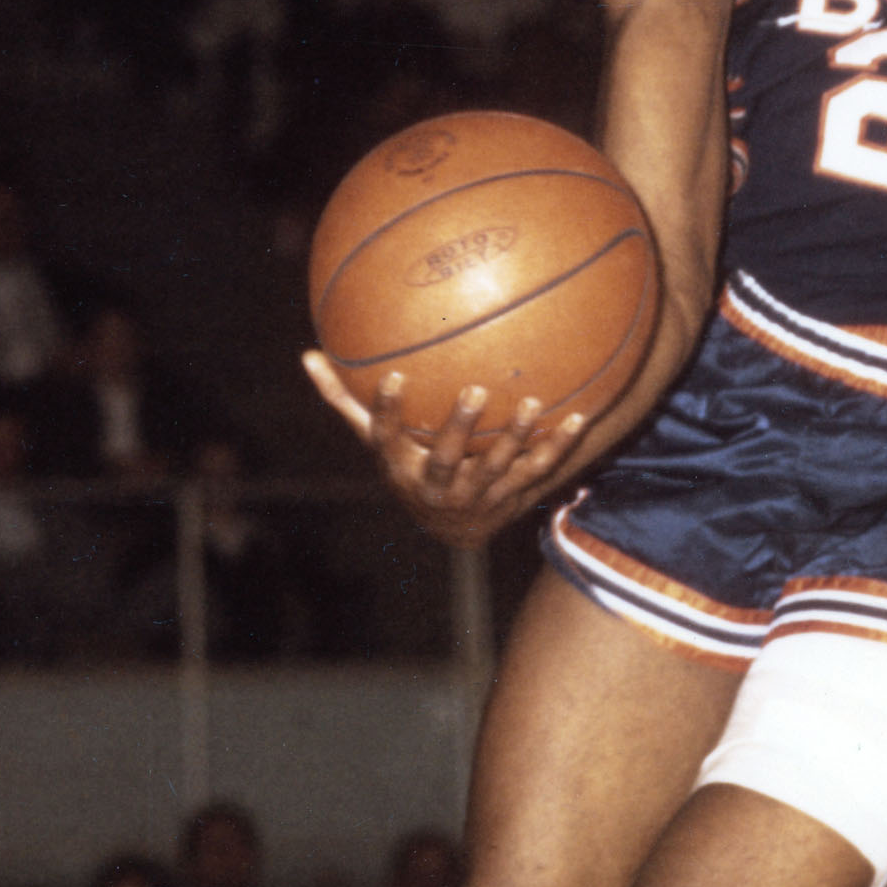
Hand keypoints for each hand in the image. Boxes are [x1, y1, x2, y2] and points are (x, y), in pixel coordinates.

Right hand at [302, 348, 588, 545]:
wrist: (453, 531)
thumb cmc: (409, 469)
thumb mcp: (377, 442)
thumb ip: (347, 401)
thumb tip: (307, 355)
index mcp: (401, 468)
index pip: (386, 439)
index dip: (388, 410)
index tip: (395, 376)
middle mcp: (437, 488)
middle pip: (447, 459)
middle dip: (461, 427)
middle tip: (476, 390)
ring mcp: (477, 496)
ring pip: (497, 468)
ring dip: (516, 437)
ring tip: (533, 403)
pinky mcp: (512, 497)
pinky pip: (538, 471)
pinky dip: (558, 446)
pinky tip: (579, 418)